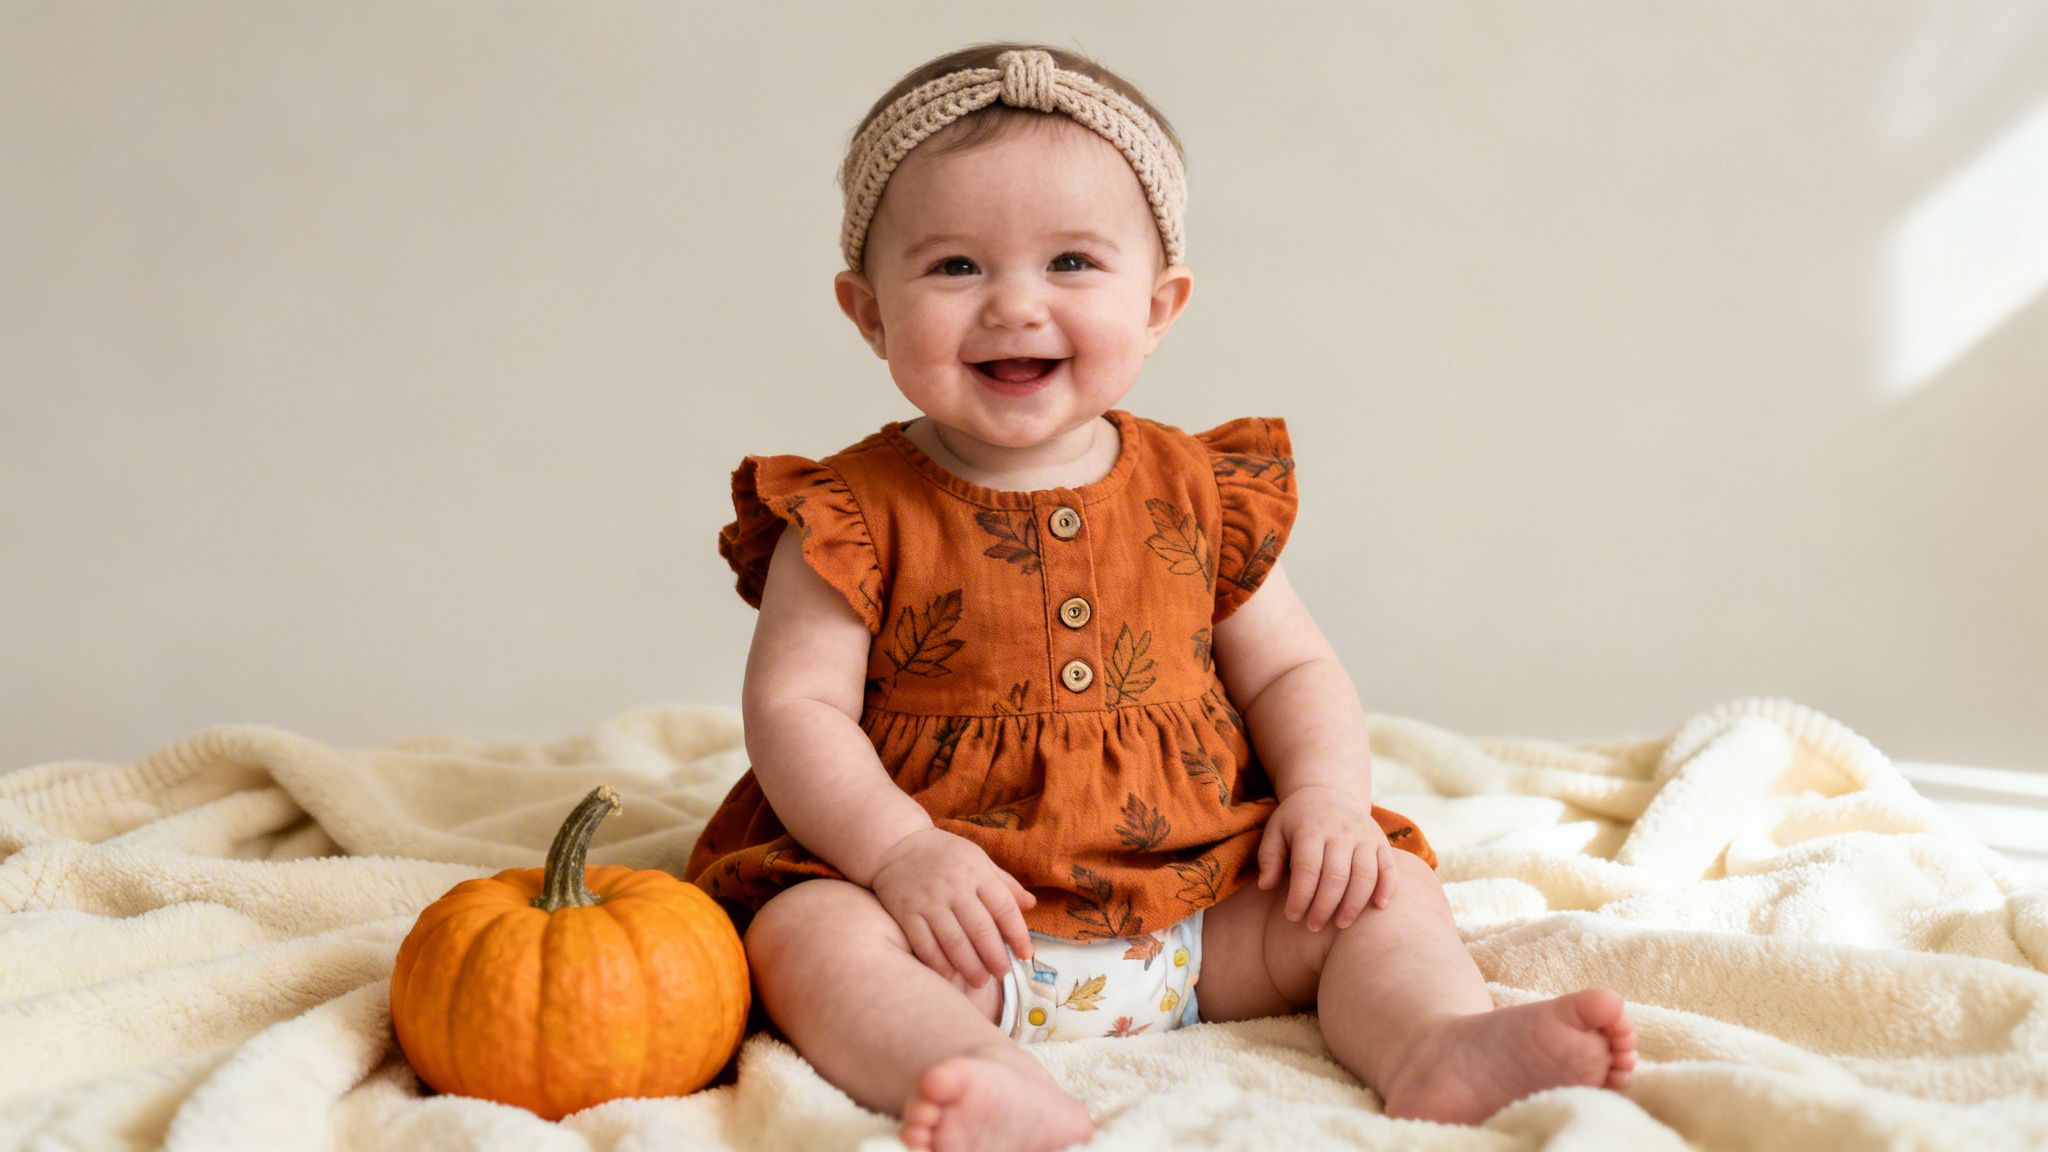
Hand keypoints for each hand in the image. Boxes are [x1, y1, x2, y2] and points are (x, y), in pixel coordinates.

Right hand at [869, 827, 1035, 987]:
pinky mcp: (906, 914)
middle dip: (995, 957)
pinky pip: (925, 945)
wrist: (895, 844)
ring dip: (970, 967)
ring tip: (980, 981)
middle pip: (981, 930)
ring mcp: (929, 902)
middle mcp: (955, 888)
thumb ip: (1005, 884)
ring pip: (954, 942)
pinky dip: (939, 964)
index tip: (1025, 954)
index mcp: (977, 873)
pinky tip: (949, 976)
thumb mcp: (978, 859)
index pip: (1004, 908)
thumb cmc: (944, 854)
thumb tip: (1031, 904)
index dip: (1018, 934)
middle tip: (1003, 975)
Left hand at [1257, 784, 1397, 930]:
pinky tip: (1378, 907)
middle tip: (1313, 926)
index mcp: (1311, 829)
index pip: (1307, 868)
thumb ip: (1269, 857)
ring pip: (1365, 875)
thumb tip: (1265, 886)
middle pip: (1337, 876)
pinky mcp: (1381, 842)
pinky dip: (1387, 888)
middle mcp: (1341, 832)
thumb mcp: (1275, 830)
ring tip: (1340, 924)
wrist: (1329, 792)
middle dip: (1324, 906)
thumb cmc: (1297, 820)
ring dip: (1354, 904)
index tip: (1291, 916)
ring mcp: (1365, 836)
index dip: (1300, 896)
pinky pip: (1389, 868)